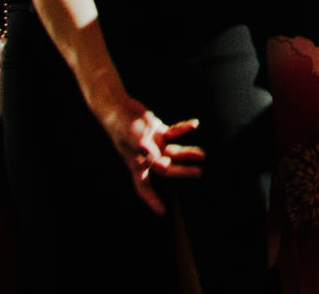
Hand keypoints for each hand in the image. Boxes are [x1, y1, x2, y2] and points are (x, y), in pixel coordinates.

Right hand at [96, 96, 204, 214]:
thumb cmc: (121, 124)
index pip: (143, 186)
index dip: (152, 200)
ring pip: (173, 152)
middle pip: (166, 169)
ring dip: (187, 153)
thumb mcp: (132, 137)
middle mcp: (146, 156)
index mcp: (135, 163)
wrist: (116, 107)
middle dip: (182, 172)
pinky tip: (194, 125)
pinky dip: (183, 129)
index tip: (162, 212)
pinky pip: (173, 133)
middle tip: (198, 173)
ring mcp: (153, 144)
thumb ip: (143, 149)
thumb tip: (154, 162)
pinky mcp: (157, 131)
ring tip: (202, 155)